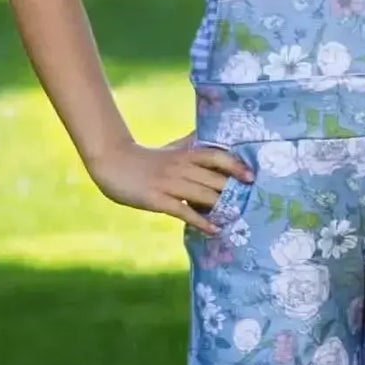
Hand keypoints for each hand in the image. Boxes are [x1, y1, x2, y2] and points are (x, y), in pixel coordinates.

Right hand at [86, 133, 253, 234]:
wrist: (113, 163)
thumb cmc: (146, 158)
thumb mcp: (171, 147)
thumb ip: (191, 143)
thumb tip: (210, 134)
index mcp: (185, 153)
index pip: (216, 156)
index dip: (235, 165)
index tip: (251, 176)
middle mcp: (180, 167)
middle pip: (213, 178)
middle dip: (233, 191)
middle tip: (250, 203)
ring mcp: (169, 183)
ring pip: (202, 195)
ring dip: (221, 208)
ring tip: (236, 218)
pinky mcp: (157, 199)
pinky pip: (184, 211)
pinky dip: (201, 221)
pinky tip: (214, 229)